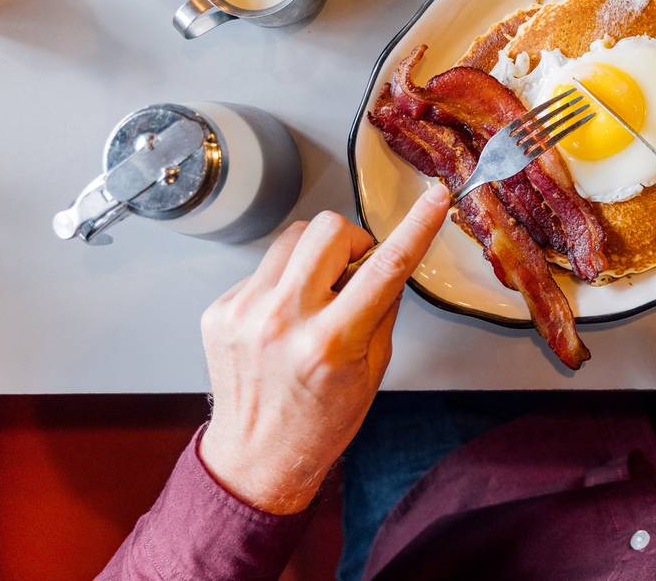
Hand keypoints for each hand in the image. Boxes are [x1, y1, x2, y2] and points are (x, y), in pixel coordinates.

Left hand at [198, 185, 449, 513]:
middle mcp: (284, 320)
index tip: (435, 199)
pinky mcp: (220, 310)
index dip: (417, 227)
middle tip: (354, 271)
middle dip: (351, 241)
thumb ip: (381, 308)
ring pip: (291, 237)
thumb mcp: (373, 369)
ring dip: (315, 256)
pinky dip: (283, 282)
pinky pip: (263, 268)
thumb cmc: (321, 420)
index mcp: (331, 342)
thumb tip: (386, 260)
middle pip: (328, 229)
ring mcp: (245, 312)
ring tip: (317, 295)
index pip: (385, 267)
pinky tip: (284, 318)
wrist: (257, 456)